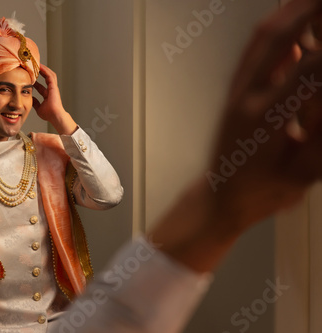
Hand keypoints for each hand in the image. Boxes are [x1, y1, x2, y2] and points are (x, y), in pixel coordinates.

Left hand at [32, 64, 65, 120]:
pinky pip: (50, 75)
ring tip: (37, 64)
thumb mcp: (38, 108)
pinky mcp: (54, 86)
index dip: (35, 81)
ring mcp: (53, 87)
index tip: (29, 78)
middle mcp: (51, 90)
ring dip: (43, 69)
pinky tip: (40, 66)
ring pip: (49, 74)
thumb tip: (31, 99)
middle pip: (46, 78)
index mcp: (48, 95)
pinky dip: (45, 70)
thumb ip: (35, 102)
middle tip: (33, 67)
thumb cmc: (49, 114)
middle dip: (40, 72)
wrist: (55, 116)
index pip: (40, 86)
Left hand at [207, 0, 321, 228]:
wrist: (223, 195)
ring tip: (312, 0)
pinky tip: (294, 17)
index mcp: (264, 121)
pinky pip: (254, 51)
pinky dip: (276, 28)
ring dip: (290, 10)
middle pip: (277, 40)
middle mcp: (246, 99)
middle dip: (309, 9)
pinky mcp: (234, 91)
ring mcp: (236, 92)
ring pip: (260, 39)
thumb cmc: (261, 190)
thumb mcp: (304, 173)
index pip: (309, 72)